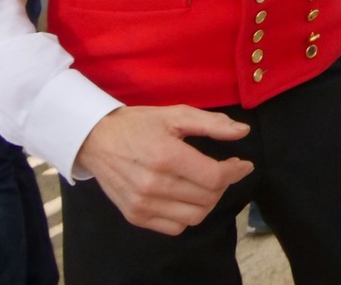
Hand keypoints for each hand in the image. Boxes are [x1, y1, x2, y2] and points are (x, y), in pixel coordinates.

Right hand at [75, 106, 254, 235]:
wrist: (97, 140)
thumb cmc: (140, 124)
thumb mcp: (177, 114)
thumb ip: (212, 123)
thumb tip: (243, 132)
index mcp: (167, 157)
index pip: (214, 177)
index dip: (235, 171)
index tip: (243, 164)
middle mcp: (154, 185)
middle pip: (208, 198)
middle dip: (224, 184)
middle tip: (223, 170)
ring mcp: (143, 205)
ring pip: (194, 216)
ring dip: (209, 202)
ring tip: (207, 184)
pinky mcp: (135, 217)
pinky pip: (174, 227)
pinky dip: (188, 216)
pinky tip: (187, 197)